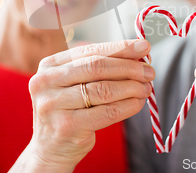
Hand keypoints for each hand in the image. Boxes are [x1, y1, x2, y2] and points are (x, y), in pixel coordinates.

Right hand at [10, 40, 153, 172]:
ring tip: (146, 88)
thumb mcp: (74, 84)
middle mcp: (46, 82)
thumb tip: (138, 54)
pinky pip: (107, 112)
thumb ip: (99, 68)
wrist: (49, 148)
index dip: (120, 47)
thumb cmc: (68, 110)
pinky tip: (138, 103)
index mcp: (49, 65)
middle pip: (97, 67)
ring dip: (131, 87)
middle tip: (149, 71)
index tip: (144, 46)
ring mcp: (54, 104)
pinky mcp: (67, 126)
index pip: (90, 50)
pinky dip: (128, 106)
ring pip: (103, 90)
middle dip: (128, 67)